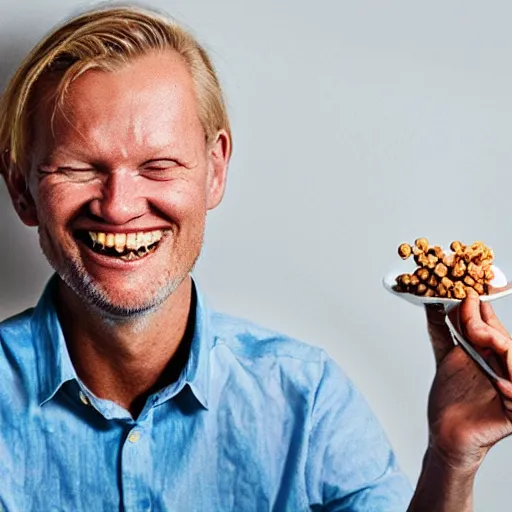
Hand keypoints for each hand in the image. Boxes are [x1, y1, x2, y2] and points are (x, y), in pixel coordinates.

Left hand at [425, 290, 511, 471]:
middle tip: (465, 310)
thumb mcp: (446, 358)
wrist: (445, 433)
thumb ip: (442, 331)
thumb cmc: (450, 398)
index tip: (465, 289)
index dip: (479, 307)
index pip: (490, 326)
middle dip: (482, 323)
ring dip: (498, 345)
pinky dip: (511, 389)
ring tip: (476, 334)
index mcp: (491, 355)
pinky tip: (500, 384)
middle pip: (501, 338)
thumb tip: (431, 303)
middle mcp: (505, 368)